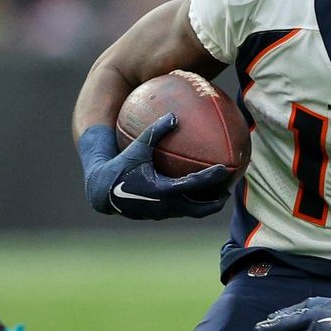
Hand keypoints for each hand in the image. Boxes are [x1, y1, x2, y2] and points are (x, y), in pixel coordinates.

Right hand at [77, 117, 231, 219]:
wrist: (102, 192)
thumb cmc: (120, 166)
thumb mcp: (137, 148)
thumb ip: (155, 132)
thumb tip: (174, 115)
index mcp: (163, 190)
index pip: (194, 185)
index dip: (212, 178)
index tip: (226, 170)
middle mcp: (165, 206)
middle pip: (199, 208)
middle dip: (216, 201)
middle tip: (228, 190)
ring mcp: (162, 213)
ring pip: (190, 212)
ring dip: (205, 205)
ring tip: (217, 195)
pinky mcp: (157, 215)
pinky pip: (180, 210)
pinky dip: (190, 204)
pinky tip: (193, 193)